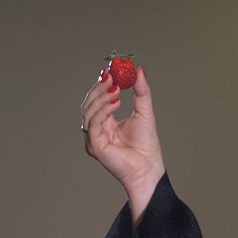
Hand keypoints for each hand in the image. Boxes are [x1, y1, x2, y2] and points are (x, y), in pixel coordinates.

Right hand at [80, 66, 164, 223]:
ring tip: (117, 89)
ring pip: (89, 111)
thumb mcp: (145, 112)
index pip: (97, 99)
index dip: (101, 84)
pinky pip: (93, 123)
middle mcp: (96, 130)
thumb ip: (141, 91)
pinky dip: (103, 110)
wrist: (149, 167)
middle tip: (111, 75)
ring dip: (102, 97)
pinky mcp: (94, 145)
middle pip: (89, 103)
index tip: (109, 70)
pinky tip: (116, 102)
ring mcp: (93, 138)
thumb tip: (139, 70)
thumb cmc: (146, 146)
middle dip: (99, 88)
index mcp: (105, 122)